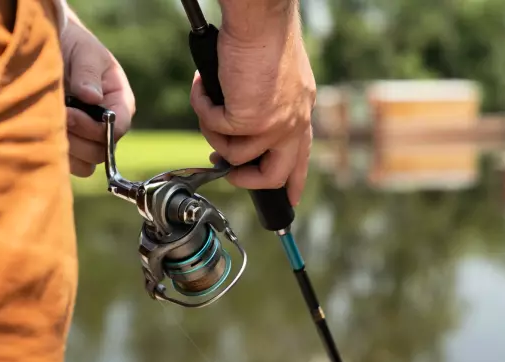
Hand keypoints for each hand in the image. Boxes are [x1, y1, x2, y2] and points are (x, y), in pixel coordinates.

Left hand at [60, 11, 134, 176]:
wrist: (47, 46)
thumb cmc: (72, 46)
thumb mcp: (85, 52)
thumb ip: (88, 74)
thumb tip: (92, 97)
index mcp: (120, 102)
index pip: (118, 128)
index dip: (97, 128)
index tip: (72, 113)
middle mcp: (107, 126)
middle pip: (101, 151)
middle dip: (78, 137)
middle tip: (56, 115)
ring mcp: (88, 139)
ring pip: (85, 163)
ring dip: (65, 147)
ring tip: (46, 122)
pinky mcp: (69, 146)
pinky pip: (67, 164)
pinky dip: (53, 153)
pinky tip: (39, 130)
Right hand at [189, 7, 315, 205]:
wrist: (261, 19)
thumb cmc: (265, 37)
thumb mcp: (277, 78)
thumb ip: (269, 103)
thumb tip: (241, 123)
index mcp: (301, 112)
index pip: (301, 157)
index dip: (293, 182)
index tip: (289, 200)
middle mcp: (293, 122)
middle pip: (275, 174)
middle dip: (248, 180)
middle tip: (228, 172)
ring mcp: (273, 125)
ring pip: (234, 153)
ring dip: (213, 132)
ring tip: (208, 102)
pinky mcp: (249, 119)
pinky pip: (214, 128)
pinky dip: (202, 107)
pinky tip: (204, 87)